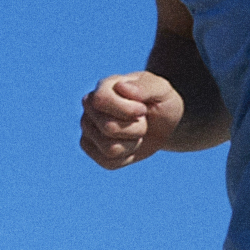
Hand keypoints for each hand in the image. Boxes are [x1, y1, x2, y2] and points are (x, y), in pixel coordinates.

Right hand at [78, 70, 192, 169]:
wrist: (161, 121)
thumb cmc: (159, 101)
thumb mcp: (161, 89)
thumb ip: (145, 87)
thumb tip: (122, 88)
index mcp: (103, 87)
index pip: (101, 100)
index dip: (126, 110)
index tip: (143, 110)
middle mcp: (90, 108)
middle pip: (109, 128)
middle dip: (137, 129)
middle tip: (142, 121)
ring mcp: (88, 129)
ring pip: (110, 149)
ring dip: (133, 144)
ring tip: (136, 133)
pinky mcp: (91, 149)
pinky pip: (108, 162)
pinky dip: (127, 157)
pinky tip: (130, 145)